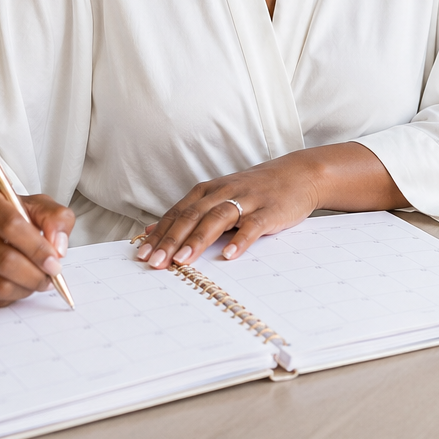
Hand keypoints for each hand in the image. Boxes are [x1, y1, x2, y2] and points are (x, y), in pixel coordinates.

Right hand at [0, 188, 74, 306]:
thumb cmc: (9, 215)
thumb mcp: (37, 205)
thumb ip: (56, 218)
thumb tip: (58, 247)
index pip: (10, 225)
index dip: (36, 248)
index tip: (55, 262)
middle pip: (3, 259)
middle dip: (35, 274)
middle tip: (50, 277)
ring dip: (25, 288)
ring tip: (37, 281)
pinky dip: (11, 297)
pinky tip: (18, 284)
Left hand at [134, 143, 406, 268]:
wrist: (298, 174)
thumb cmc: (253, 191)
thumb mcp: (217, 197)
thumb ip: (187, 214)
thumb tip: (151, 230)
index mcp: (207, 191)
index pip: (177, 214)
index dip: (158, 234)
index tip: (140, 255)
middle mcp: (223, 192)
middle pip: (191, 217)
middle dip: (170, 240)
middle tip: (154, 263)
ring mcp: (246, 200)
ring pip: (217, 219)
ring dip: (198, 240)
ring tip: (182, 261)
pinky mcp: (269, 210)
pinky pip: (253, 226)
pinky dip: (240, 240)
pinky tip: (229, 255)